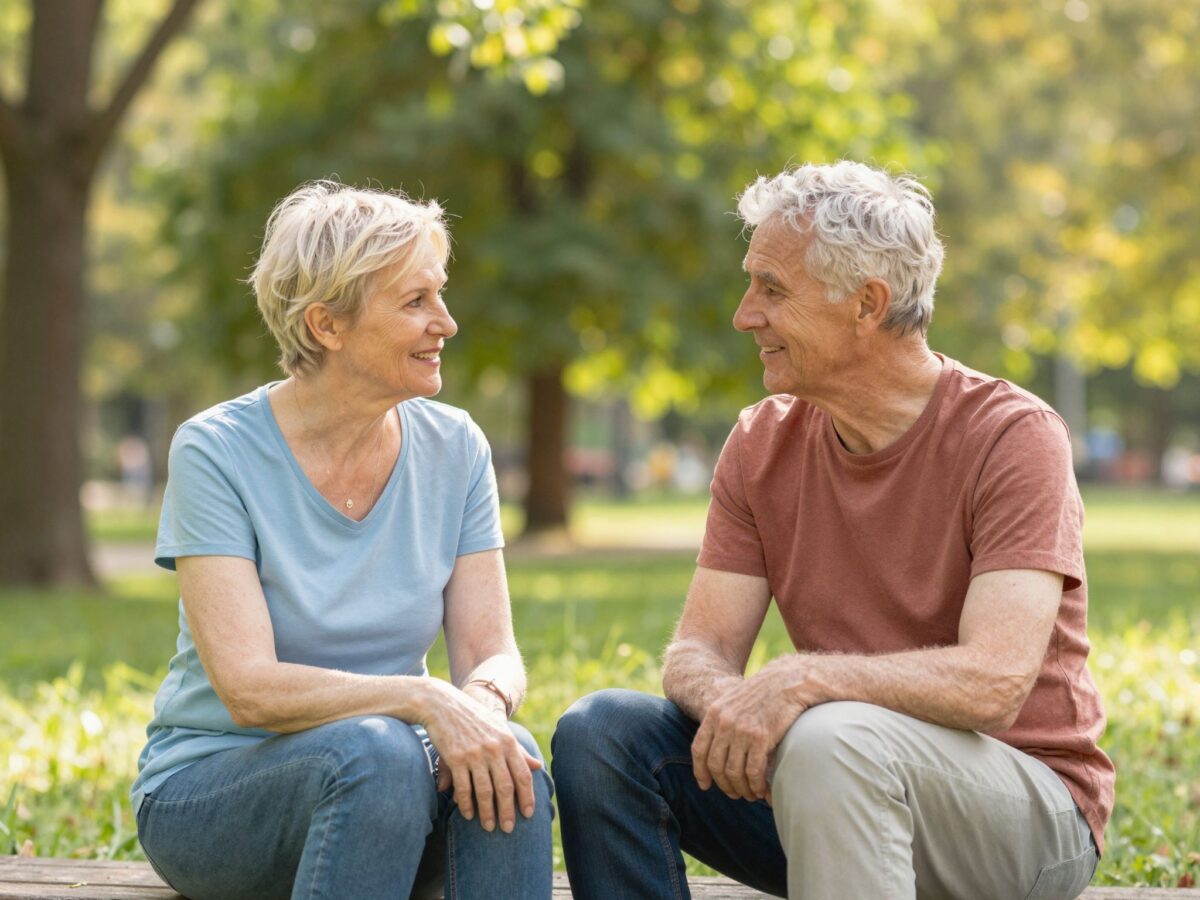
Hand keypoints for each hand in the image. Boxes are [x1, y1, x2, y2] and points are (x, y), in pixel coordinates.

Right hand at [422, 684, 540, 832]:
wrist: (443, 704)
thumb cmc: (473, 718)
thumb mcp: (499, 729)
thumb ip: (518, 750)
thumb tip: (537, 766)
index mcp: (508, 742)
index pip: (523, 775)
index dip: (526, 796)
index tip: (528, 814)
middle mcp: (494, 749)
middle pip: (505, 787)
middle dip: (508, 811)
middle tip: (508, 829)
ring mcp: (475, 754)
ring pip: (485, 791)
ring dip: (487, 812)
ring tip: (489, 827)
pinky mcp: (456, 758)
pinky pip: (464, 787)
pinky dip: (466, 804)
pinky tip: (468, 814)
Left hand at [691, 663, 807, 802]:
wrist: (786, 681)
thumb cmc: (763, 694)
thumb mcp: (734, 703)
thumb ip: (723, 722)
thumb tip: (718, 749)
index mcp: (714, 714)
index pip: (699, 749)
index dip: (700, 771)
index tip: (705, 785)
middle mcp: (724, 722)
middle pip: (716, 765)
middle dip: (724, 785)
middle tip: (735, 794)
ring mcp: (741, 730)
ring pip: (734, 772)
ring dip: (742, 789)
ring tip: (751, 794)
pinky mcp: (761, 737)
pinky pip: (753, 771)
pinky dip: (756, 785)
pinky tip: (762, 790)